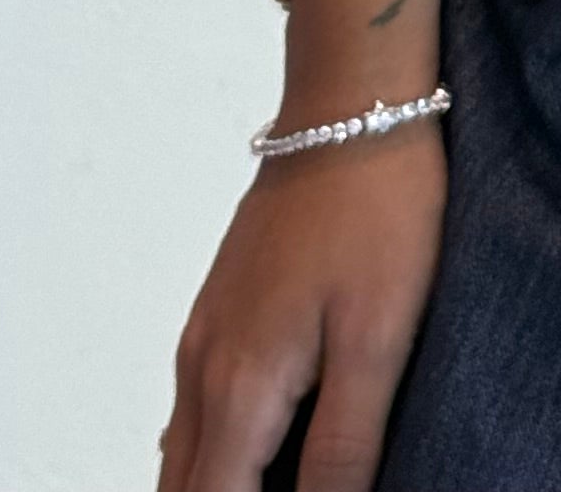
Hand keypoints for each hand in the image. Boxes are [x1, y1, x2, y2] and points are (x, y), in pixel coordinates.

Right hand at [157, 123, 445, 491]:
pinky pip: (197, 413)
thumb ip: (343, 448)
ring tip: (276, 482)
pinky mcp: (220, 311)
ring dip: (218, 487)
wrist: (351, 106)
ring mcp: (204, 337)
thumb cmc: (376, 214)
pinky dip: (217, 455)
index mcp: (239, 389)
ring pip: (183, 456)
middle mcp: (201, 369)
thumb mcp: (378, 341)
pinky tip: (265, 457)